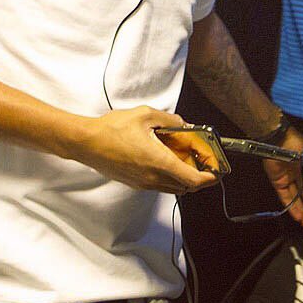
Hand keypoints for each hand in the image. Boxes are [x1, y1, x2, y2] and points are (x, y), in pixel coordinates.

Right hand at [78, 107, 219, 194]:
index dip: (209, 178)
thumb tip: (182, 124)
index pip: (193, 179)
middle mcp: (153, 177)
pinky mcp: (134, 183)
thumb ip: (169, 120)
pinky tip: (164, 159)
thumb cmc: (111, 130)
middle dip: (198, 176)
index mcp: (159, 162)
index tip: (216, 171)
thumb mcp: (145, 115)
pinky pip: (159, 185)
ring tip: (183, 158)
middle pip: (186, 186)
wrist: (86, 143)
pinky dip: (168, 176)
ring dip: (183, 177)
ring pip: (172, 187)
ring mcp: (143, 183)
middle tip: (202, 161)